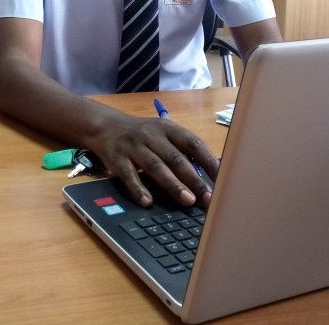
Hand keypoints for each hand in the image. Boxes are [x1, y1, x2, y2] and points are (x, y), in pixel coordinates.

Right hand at [89, 109, 219, 207]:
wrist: (106, 126)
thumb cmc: (143, 135)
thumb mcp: (163, 134)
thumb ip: (181, 150)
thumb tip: (209, 173)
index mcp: (168, 129)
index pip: (193, 143)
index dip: (208, 160)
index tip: (223, 178)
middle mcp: (152, 136)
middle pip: (176, 158)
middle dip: (194, 178)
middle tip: (208, 197)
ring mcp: (134, 147)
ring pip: (156, 167)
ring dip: (173, 185)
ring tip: (187, 201)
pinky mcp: (117, 159)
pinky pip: (128, 175)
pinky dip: (138, 189)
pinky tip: (147, 202)